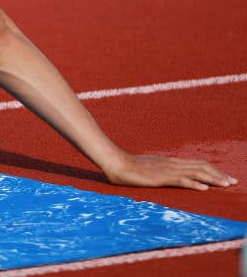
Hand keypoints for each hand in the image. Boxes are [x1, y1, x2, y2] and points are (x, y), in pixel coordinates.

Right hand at [104, 153, 237, 189]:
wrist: (116, 163)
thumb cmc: (129, 167)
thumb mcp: (149, 168)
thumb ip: (161, 170)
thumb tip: (170, 176)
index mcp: (170, 162)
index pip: (197, 164)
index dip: (213, 170)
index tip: (225, 177)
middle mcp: (172, 164)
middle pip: (201, 166)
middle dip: (219, 174)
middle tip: (233, 182)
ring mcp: (167, 170)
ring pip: (195, 172)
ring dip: (212, 178)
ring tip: (226, 184)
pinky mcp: (161, 177)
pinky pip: (180, 180)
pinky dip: (194, 183)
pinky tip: (204, 188)